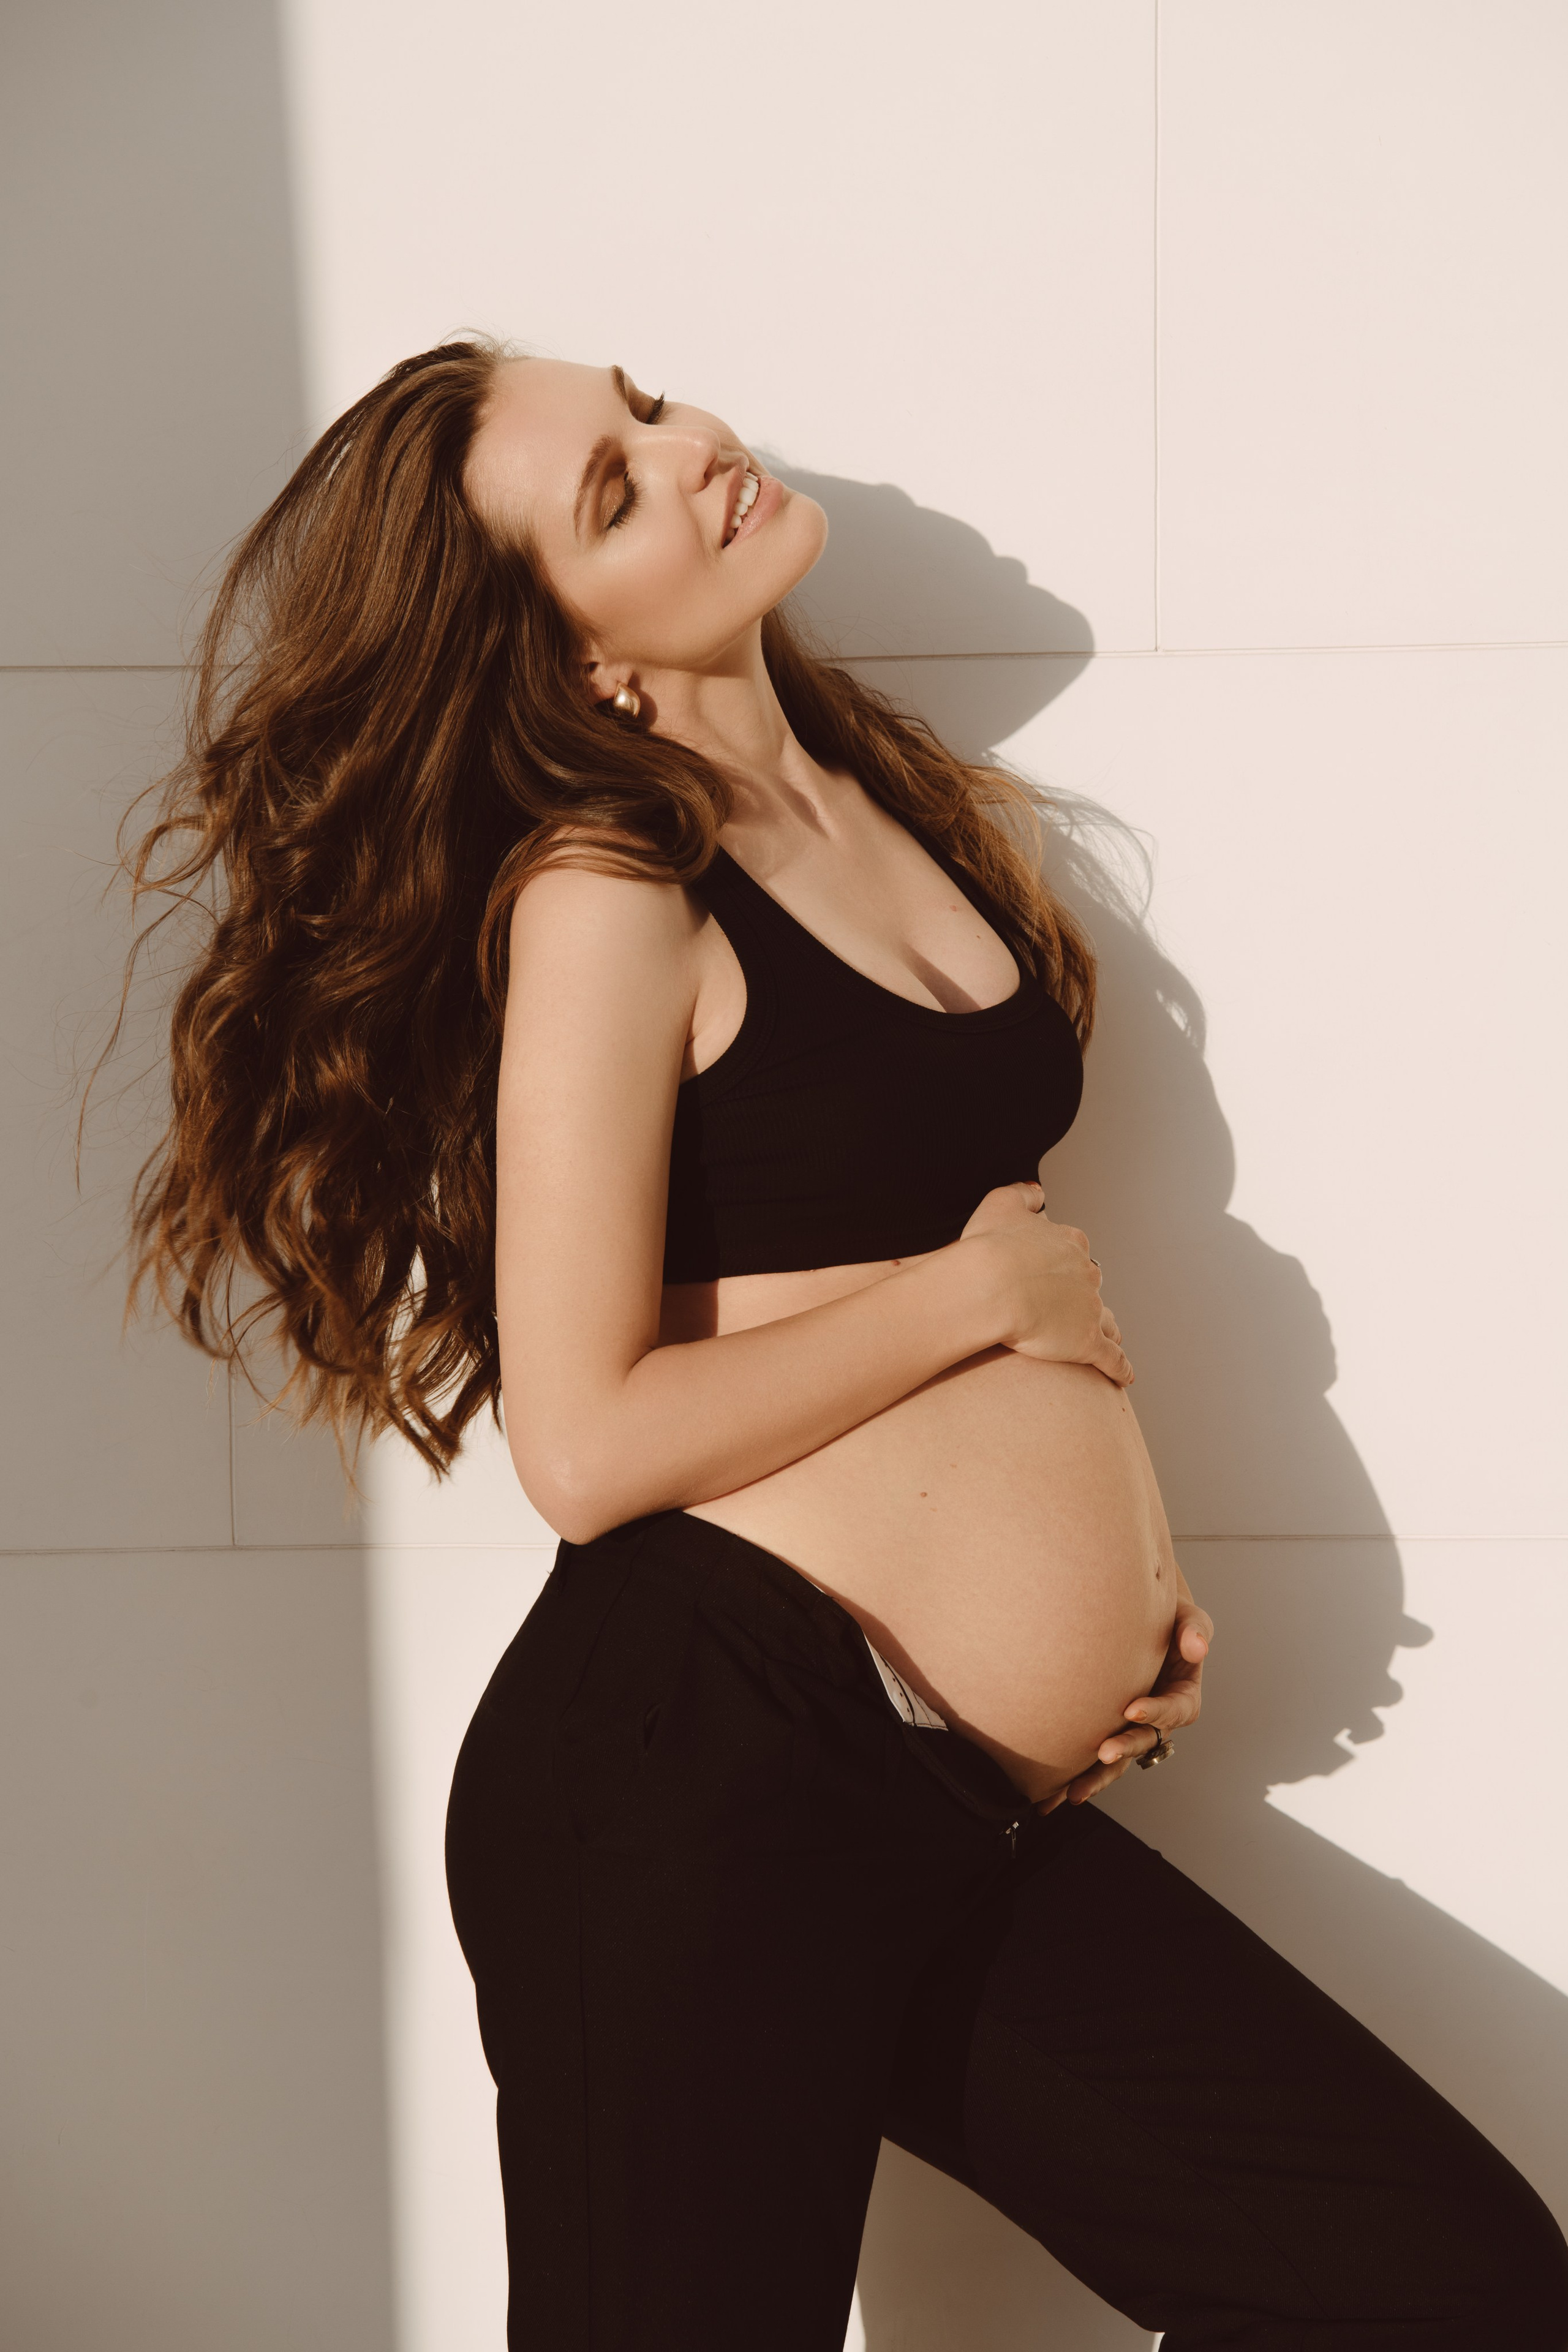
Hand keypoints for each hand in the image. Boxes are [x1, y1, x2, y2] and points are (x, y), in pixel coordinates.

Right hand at [959, 1182, 1132, 1385]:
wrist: (989, 1286)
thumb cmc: (988, 1247)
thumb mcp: (1000, 1204)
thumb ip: (1022, 1196)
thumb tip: (1038, 1194)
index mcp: (1069, 1243)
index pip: (1074, 1250)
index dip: (1061, 1260)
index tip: (1049, 1268)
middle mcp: (1086, 1273)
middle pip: (1091, 1284)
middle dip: (1083, 1293)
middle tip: (1066, 1305)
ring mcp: (1090, 1309)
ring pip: (1106, 1319)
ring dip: (1107, 1327)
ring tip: (1107, 1336)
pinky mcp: (1087, 1343)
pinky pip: (1111, 1359)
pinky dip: (1120, 1367)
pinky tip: (1125, 1376)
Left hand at [1042, 1569, 1212, 1812]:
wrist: (1139, 1620)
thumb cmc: (1168, 1619)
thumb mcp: (1187, 1619)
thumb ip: (1194, 1630)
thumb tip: (1198, 1647)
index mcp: (1181, 1696)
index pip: (1174, 1709)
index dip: (1156, 1711)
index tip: (1132, 1708)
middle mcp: (1156, 1719)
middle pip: (1145, 1740)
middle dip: (1126, 1748)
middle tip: (1104, 1752)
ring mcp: (1129, 1727)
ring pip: (1117, 1760)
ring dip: (1097, 1777)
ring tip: (1073, 1793)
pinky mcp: (1104, 1729)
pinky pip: (1091, 1757)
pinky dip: (1072, 1777)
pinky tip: (1049, 1798)